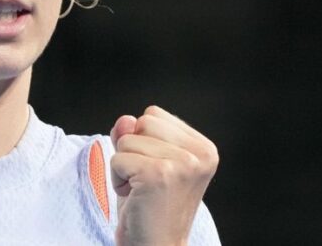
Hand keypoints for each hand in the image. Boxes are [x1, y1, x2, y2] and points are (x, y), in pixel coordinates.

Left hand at [110, 105, 218, 245]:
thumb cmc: (150, 206)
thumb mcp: (143, 161)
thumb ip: (134, 135)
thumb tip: (125, 119)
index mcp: (204, 148)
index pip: (153, 114)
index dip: (143, 141)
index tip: (154, 170)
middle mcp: (200, 154)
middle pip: (142, 121)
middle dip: (133, 149)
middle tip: (145, 181)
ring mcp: (182, 164)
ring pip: (127, 140)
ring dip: (124, 165)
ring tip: (141, 190)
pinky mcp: (159, 175)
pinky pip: (118, 158)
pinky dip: (117, 179)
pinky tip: (134, 197)